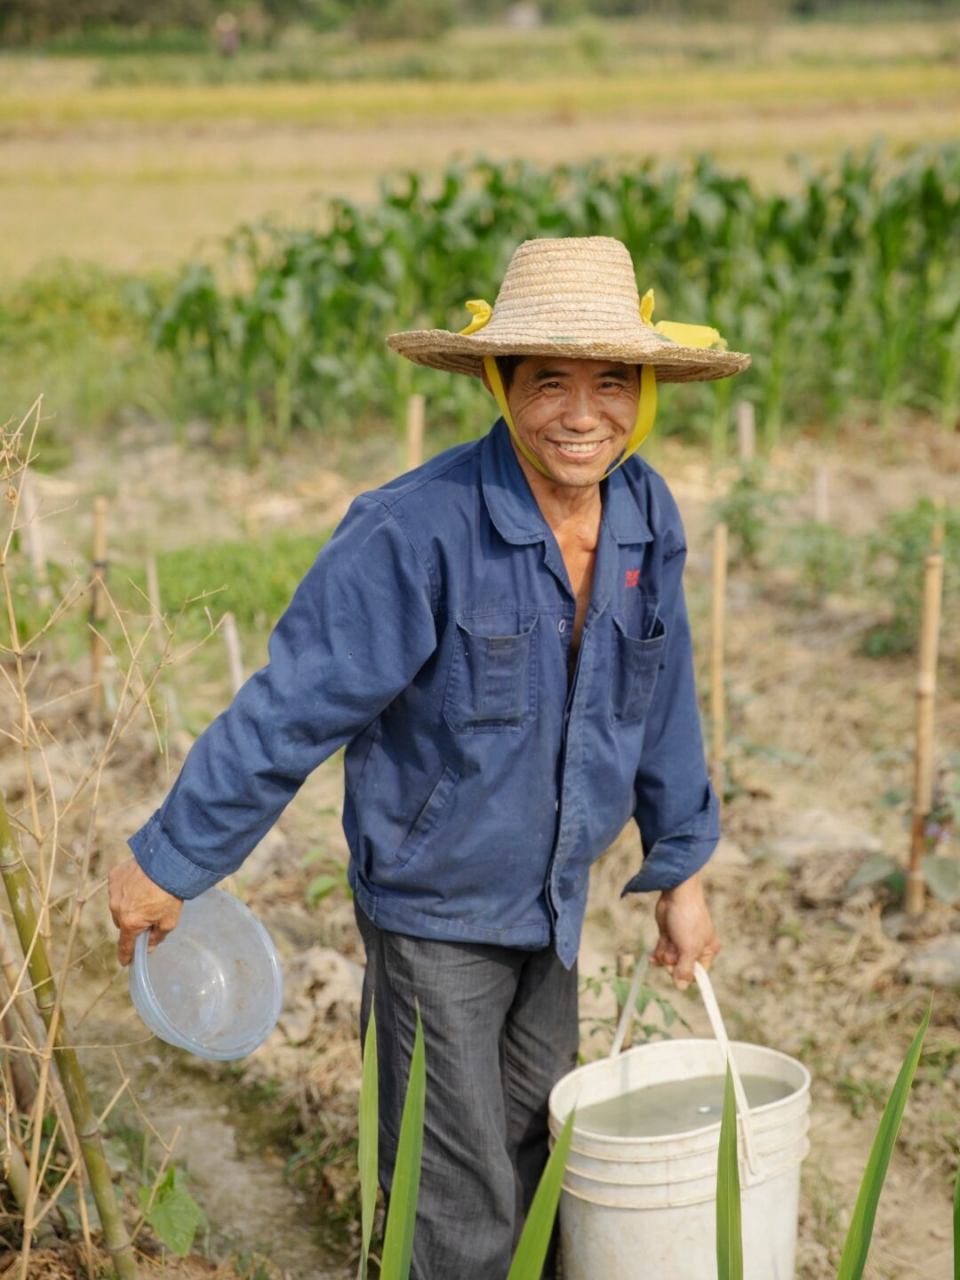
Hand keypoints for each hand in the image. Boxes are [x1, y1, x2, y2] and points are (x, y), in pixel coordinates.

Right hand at [108, 858, 182, 966]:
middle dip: (131, 923)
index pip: (125, 945)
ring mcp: (113, 891)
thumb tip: (148, 947)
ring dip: (127, 904)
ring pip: (118, 905)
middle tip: (146, 915)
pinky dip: (126, 888)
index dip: (125, 955)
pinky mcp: (114, 876)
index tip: (124, 961)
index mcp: (130, 923)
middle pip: (121, 923)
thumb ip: (157, 937)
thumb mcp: (169, 921)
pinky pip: (117, 888)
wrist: (167, 863)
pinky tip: (140, 881)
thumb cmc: (170, 893)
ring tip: (145, 895)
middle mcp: (116, 908)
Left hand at [651, 872, 720, 991]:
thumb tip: (682, 987)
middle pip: (682, 968)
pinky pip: (662, 953)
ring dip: (664, 958)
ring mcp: (680, 942)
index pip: (699, 973)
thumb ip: (685, 968)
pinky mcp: (668, 936)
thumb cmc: (688, 919)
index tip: (679, 977)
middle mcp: (695, 947)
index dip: (688, 976)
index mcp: (708, 950)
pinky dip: (657, 955)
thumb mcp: (689, 947)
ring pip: (670, 961)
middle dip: (673, 964)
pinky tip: (652, 956)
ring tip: (666, 946)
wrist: (676, 895)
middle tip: (671, 955)